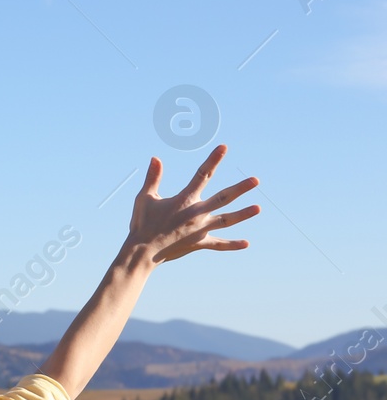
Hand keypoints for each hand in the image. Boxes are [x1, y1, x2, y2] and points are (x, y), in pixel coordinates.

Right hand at [125, 145, 259, 264]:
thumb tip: (155, 158)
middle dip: (240, 188)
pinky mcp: (199, 243)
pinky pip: (218, 244)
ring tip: (258, 208)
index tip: (224, 147)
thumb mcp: (145, 198)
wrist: (143, 252)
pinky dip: (231, 244)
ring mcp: (200, 230)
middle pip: (223, 198)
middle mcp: (197, 214)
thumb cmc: (142, 223)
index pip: (202, 175)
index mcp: (184, 200)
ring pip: (226, 220)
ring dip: (243, 214)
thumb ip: (153, 178)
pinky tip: (246, 243)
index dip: (213, 160)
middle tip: (256, 180)